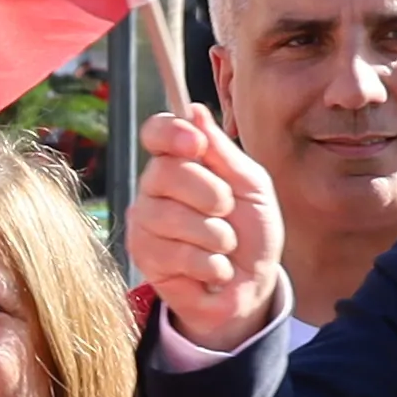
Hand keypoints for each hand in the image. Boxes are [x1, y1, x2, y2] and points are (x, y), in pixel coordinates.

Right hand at [124, 107, 286, 345]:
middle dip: (211, 194)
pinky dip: (211, 264)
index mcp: (180, 161)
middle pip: (165, 172)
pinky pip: (176, 252)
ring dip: (216, 236)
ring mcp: (145, 221)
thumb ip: (224, 152)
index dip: (170, 133)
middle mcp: (154, 187)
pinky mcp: (143, 257)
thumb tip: (194, 110)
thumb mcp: (251, 186)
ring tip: (225, 246)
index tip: (196, 144)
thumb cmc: (252, 232)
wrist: (252, 285)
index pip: (156, 132)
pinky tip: (215, 268)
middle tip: (227, 211)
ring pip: (172, 216)